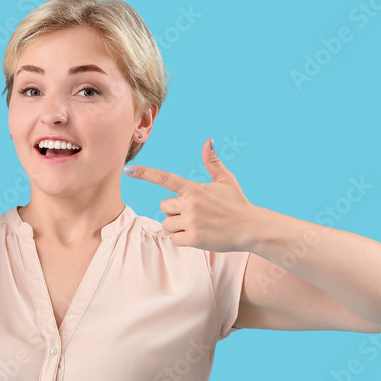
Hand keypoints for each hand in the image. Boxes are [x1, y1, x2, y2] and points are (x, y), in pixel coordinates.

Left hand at [124, 138, 259, 251]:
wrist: (251, 228)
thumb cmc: (238, 203)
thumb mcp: (226, 181)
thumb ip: (212, 162)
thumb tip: (208, 141)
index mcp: (194, 188)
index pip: (165, 178)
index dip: (145, 173)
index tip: (128, 169)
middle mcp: (190, 203)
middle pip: (164, 207)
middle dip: (174, 212)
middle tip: (195, 214)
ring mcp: (191, 221)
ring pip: (167, 224)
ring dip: (178, 227)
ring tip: (198, 225)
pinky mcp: (194, 238)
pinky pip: (175, 239)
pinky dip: (183, 240)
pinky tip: (199, 236)